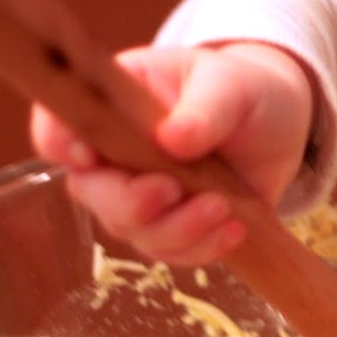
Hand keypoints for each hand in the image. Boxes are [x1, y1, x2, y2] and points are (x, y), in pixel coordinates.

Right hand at [29, 41, 313, 265]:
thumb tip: (172, 138)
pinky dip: (202, 247)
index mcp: (114, 104)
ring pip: (131, 230)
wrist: (278, 123)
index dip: (58, 141)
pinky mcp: (173, 226)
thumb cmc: (243, 90)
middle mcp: (115, 153)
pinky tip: (235, 228)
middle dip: (128, 202)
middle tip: (171, 189)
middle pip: (90, 190)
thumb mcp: (232, 84)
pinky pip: (172, 252)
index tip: (85, 155)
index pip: (59, 123)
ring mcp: (140, 193)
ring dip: (175, 229)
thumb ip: (205, 108)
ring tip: (222, 206)